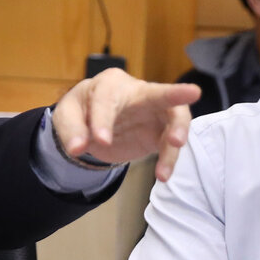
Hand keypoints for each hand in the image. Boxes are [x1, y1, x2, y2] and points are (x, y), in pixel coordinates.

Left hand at [51, 68, 201, 181]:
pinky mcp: (161, 132)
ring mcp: (154, 111)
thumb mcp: (66, 117)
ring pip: (175, 117)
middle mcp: (138, 92)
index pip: (106, 100)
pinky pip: (171, 144)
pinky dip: (169, 158)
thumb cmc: (81, 112)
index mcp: (109, 84)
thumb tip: (77, 149)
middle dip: (175, 93)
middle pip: (159, 93)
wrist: (92, 124)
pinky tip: (163, 174)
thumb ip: (71, 130)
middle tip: (193, 92)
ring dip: (177, 131)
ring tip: (175, 144)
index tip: (101, 141)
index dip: (104, 120)